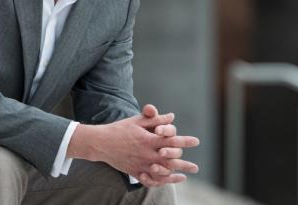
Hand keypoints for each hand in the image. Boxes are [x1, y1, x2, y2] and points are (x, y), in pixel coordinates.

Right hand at [67, 104, 199, 186]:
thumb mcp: (138, 121)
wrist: (101, 142)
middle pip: (169, 161)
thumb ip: (155, 119)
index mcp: (148, 139)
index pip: (171, 140)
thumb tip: (171, 116)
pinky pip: (149, 180)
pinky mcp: (134, 171)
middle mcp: (146, 154)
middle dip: (184, 164)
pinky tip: (167, 181)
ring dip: (174, 175)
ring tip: (186, 176)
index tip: (196, 141)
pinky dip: (160, 182)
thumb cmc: (120, 128)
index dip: (185, 141)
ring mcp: (140, 164)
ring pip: (161, 173)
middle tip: (195, 168)